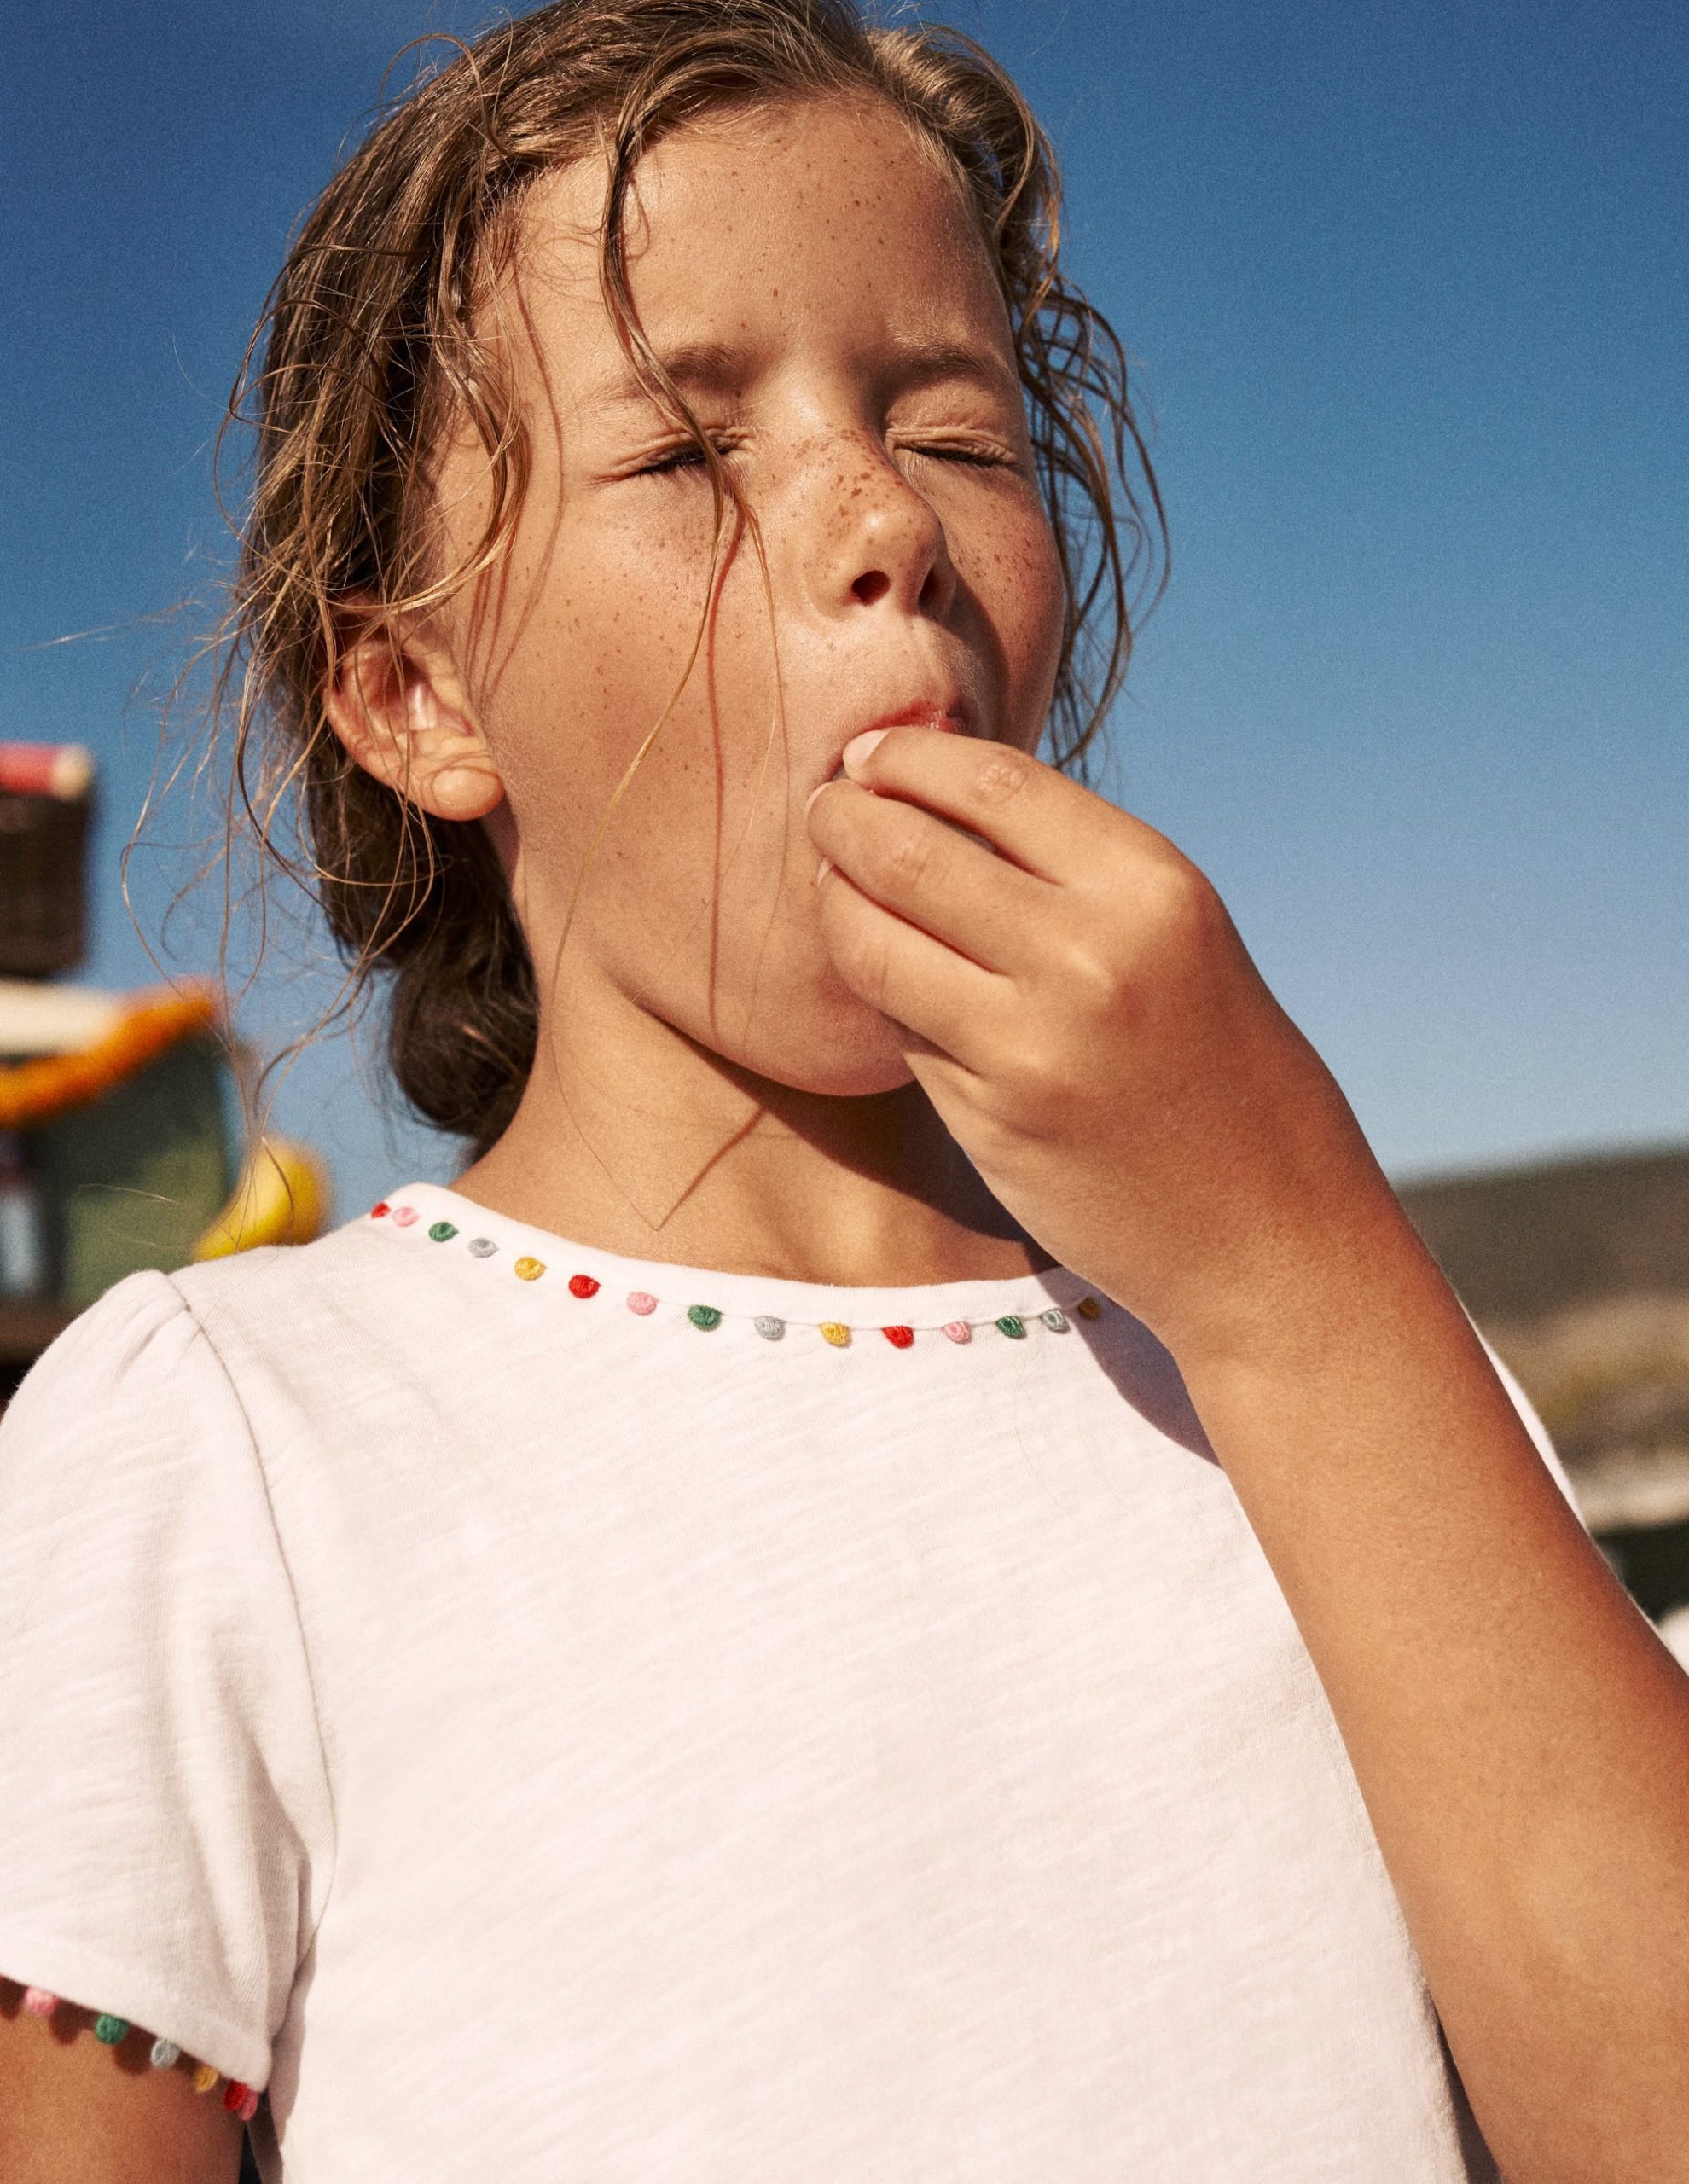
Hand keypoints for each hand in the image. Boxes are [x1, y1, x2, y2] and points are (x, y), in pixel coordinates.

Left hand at [806, 724, 1406, 1366]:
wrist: (1266, 1228)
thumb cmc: (1213, 1067)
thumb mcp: (1173, 934)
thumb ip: (1068, 868)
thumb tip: (930, 790)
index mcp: (1151, 884)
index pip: (992, 780)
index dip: (908, 756)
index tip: (868, 754)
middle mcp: (1093, 952)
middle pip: (910, 850)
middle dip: (845, 820)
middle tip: (824, 812)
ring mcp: (1035, 1041)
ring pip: (876, 940)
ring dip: (835, 904)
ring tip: (832, 888)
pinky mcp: (992, 1116)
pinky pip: (896, 1026)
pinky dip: (877, 991)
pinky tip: (884, 976)